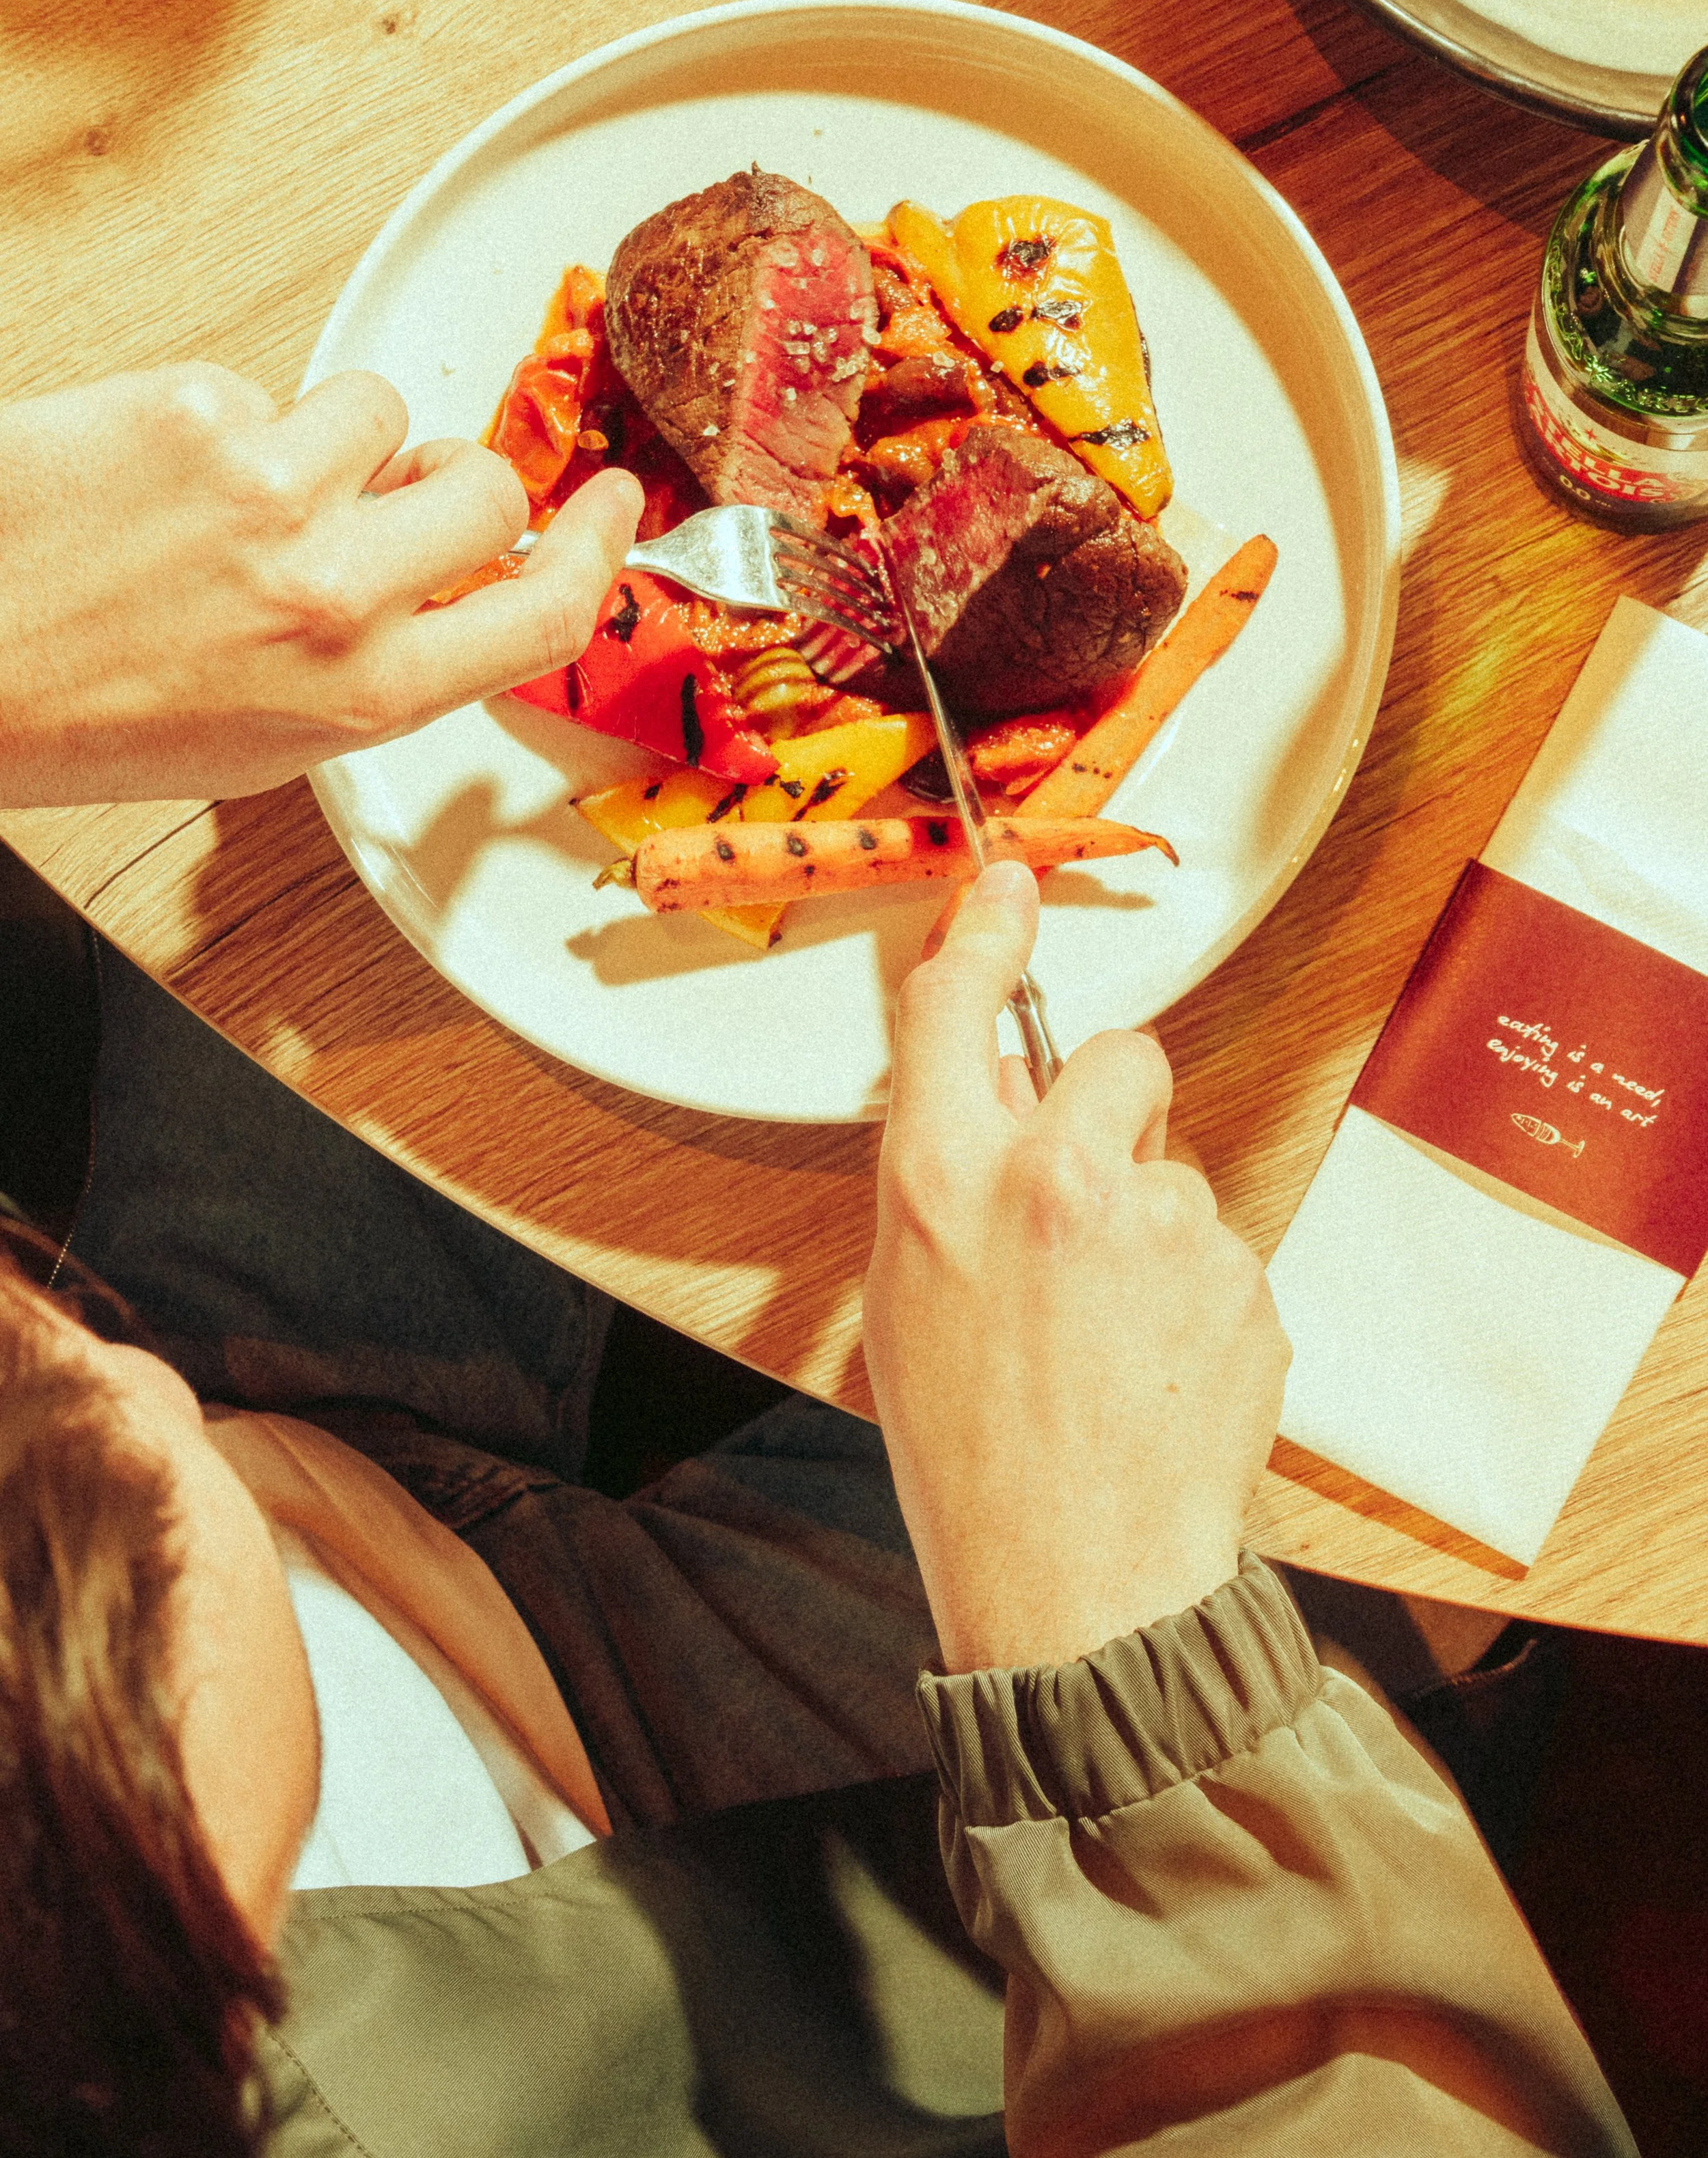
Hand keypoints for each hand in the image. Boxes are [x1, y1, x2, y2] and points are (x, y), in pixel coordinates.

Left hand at [0, 363, 642, 804]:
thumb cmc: (82, 714)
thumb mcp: (266, 737)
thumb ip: (378, 666)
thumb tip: (447, 589)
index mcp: (362, 694)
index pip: (547, 613)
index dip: (597, 548)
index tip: (611, 505)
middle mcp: (331, 596)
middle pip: (486, 488)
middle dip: (454, 477)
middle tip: (404, 487)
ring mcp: (269, 493)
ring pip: (378, 413)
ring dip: (331, 440)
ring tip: (237, 490)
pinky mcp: (198, 411)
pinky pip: (265, 388)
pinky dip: (225, 420)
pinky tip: (162, 472)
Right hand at [863, 861, 1287, 1673]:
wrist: (1077, 1586)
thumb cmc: (972, 1460)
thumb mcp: (905, 1301)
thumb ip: (946, 1178)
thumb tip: (993, 1086)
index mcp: (943, 1182)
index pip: (956, 1007)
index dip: (985, 930)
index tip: (1007, 886)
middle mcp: (1054, 1180)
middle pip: (1122, 1057)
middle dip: (1119, 1102)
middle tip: (1091, 1195)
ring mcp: (1161, 1226)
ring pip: (1180, 1171)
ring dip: (1156, 1227)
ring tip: (1114, 1338)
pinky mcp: (1240, 1278)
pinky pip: (1223, 1249)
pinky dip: (1199, 1296)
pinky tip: (1159, 1369)